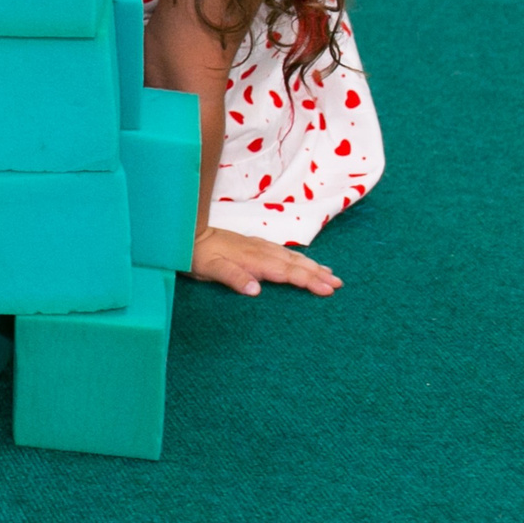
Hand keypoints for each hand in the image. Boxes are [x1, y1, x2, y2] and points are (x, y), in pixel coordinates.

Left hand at [189, 226, 340, 296]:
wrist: (184, 232)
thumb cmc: (195, 254)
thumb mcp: (209, 269)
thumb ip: (233, 278)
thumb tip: (256, 290)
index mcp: (253, 260)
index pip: (287, 273)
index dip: (308, 281)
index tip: (328, 290)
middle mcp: (259, 251)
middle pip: (294, 264)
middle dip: (317, 274)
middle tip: (339, 285)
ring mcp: (257, 246)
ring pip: (291, 257)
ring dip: (312, 265)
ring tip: (330, 274)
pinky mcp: (252, 244)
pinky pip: (282, 252)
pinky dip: (297, 258)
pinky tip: (303, 261)